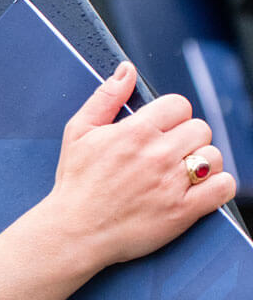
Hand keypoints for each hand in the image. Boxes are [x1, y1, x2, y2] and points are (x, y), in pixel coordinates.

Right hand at [44, 60, 234, 265]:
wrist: (76, 229)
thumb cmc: (76, 180)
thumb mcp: (78, 131)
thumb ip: (105, 97)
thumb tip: (127, 70)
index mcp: (134, 132)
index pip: (178, 105)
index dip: (171, 114)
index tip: (161, 127)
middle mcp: (157, 155)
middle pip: (200, 128)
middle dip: (187, 136)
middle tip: (169, 150)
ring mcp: (173, 184)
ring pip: (214, 156)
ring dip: (202, 161)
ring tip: (181, 171)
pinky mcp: (184, 211)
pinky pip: (223, 187)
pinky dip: (217, 185)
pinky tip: (197, 188)